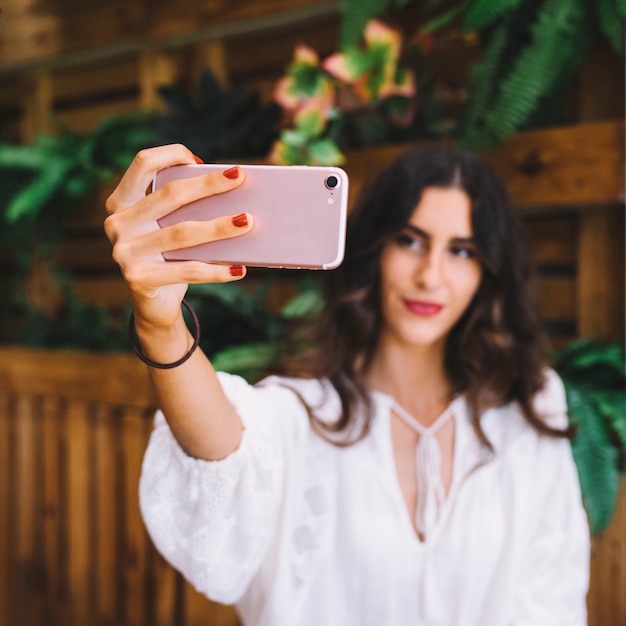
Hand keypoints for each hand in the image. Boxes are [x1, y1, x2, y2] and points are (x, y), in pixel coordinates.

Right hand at [104, 144, 252, 329]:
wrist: (154, 306)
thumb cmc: (167, 257)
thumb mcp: (168, 227)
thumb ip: (184, 208)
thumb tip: (229, 188)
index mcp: (121, 203)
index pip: (142, 164)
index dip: (171, 155)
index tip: (201, 160)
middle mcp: (117, 224)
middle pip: (169, 195)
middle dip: (208, 185)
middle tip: (239, 178)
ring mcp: (124, 252)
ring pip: (182, 233)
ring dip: (219, 227)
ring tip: (248, 221)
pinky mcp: (138, 279)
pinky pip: (187, 271)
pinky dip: (217, 271)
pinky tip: (239, 269)